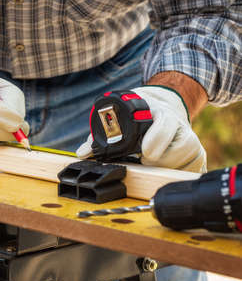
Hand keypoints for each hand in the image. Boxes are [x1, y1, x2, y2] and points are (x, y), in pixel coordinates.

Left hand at [76, 86, 205, 172]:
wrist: (164, 107)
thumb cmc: (138, 114)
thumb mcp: (120, 116)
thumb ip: (100, 135)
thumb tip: (82, 153)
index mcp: (160, 112)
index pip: (166, 125)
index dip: (155, 141)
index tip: (144, 152)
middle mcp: (180, 125)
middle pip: (176, 151)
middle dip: (155, 160)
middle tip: (142, 158)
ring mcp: (191, 140)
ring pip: (184, 163)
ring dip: (164, 167)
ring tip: (151, 161)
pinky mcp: (199, 155)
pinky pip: (193, 171)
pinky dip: (176, 173)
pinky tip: (164, 167)